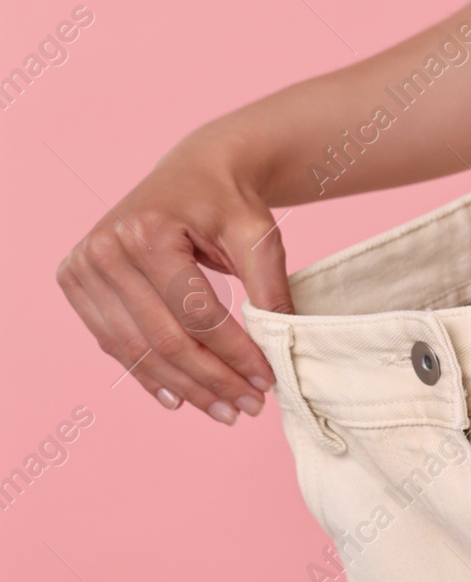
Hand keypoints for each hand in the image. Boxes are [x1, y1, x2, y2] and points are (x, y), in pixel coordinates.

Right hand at [55, 133, 290, 423]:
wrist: (195, 171)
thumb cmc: (228, 201)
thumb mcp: (259, 235)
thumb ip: (270, 288)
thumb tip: (281, 347)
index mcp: (147, 233)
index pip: (196, 314)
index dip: (234, 354)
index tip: (266, 382)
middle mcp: (105, 250)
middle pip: (163, 337)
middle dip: (210, 379)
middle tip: (247, 408)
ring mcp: (83, 267)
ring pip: (137, 349)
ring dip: (182, 386)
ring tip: (222, 410)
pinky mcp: (77, 282)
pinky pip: (115, 342)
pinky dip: (149, 373)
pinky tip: (180, 397)